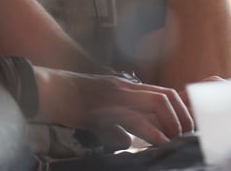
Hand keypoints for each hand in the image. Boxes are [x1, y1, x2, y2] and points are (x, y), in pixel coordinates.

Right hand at [34, 68, 193, 148]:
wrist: (44, 89)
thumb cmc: (66, 100)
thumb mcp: (95, 115)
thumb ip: (114, 126)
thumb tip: (126, 140)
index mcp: (125, 88)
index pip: (162, 93)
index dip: (178, 110)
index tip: (184, 129)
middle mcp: (125, 87)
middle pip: (167, 95)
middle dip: (182, 116)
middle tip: (186, 136)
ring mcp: (117, 94)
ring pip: (158, 102)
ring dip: (172, 122)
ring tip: (175, 140)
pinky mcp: (107, 105)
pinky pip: (136, 118)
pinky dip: (153, 132)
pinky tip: (160, 143)